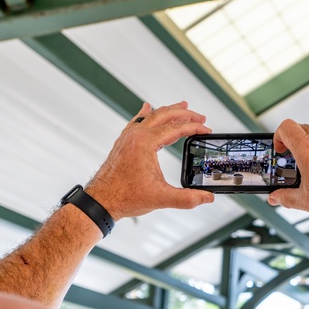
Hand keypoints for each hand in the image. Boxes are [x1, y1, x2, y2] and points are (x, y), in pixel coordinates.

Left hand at [86, 101, 213, 218]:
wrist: (101, 200)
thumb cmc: (125, 197)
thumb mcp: (161, 198)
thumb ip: (187, 199)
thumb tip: (207, 197)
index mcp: (146, 142)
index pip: (176, 128)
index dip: (195, 128)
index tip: (206, 129)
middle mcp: (136, 135)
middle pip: (165, 115)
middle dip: (185, 114)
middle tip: (200, 116)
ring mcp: (128, 137)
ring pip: (151, 116)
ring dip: (169, 111)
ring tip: (183, 107)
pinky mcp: (123, 143)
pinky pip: (136, 122)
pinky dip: (146, 114)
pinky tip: (147, 108)